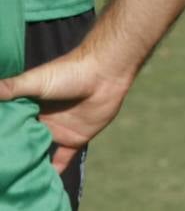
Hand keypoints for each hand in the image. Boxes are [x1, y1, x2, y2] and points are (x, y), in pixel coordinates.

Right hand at [0, 48, 133, 172]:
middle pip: (22, 139)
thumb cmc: (68, 72)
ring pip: (39, 151)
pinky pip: (62, 158)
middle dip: (12, 150)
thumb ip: (11, 88)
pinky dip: (54, 170)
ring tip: (12, 177)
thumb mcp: (35, 80)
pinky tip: (42, 182)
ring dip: (29, 162)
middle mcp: (41, 120)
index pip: (9, 124)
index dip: (2, 133)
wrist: (105, 72)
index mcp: (28, 106)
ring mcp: (58, 130)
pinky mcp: (76, 138)